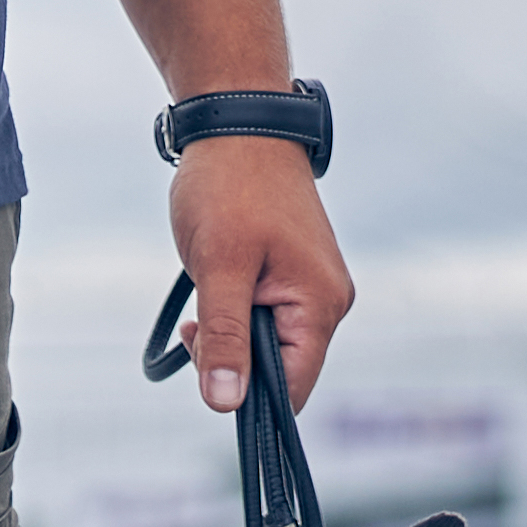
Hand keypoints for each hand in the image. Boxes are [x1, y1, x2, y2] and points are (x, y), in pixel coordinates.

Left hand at [164, 137, 350, 414]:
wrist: (237, 123)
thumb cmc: (229, 186)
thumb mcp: (218, 267)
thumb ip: (224, 338)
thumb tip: (224, 403)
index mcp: (321, 305)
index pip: (293, 389)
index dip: (250, 396)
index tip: (207, 368)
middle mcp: (328, 301)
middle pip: (282, 371)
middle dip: (234, 359)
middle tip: (198, 323)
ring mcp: (313, 286)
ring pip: (270, 345)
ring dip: (230, 334)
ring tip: (206, 296)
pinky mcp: (294, 274)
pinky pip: (266, 318)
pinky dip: (235, 315)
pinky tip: (213, 290)